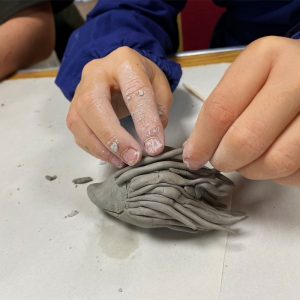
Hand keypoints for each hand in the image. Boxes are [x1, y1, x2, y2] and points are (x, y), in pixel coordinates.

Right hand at [67, 46, 171, 167]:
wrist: (120, 72)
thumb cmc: (142, 79)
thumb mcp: (160, 88)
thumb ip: (159, 111)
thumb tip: (150, 141)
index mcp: (124, 62)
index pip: (134, 92)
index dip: (145, 121)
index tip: (155, 147)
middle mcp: (96, 73)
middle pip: (94, 104)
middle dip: (114, 136)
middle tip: (133, 158)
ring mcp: (80, 90)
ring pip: (80, 120)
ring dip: (102, 147)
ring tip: (123, 161)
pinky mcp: (74, 108)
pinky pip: (78, 131)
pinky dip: (94, 148)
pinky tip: (112, 157)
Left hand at [183, 36, 299, 186]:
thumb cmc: (276, 76)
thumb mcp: (247, 78)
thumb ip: (221, 109)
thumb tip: (195, 150)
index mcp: (266, 57)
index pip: (221, 110)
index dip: (201, 142)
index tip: (192, 158)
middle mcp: (298, 76)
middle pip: (245, 139)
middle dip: (225, 160)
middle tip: (221, 161)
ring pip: (276, 161)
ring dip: (253, 170)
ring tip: (249, 160)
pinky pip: (297, 170)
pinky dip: (279, 174)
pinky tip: (273, 157)